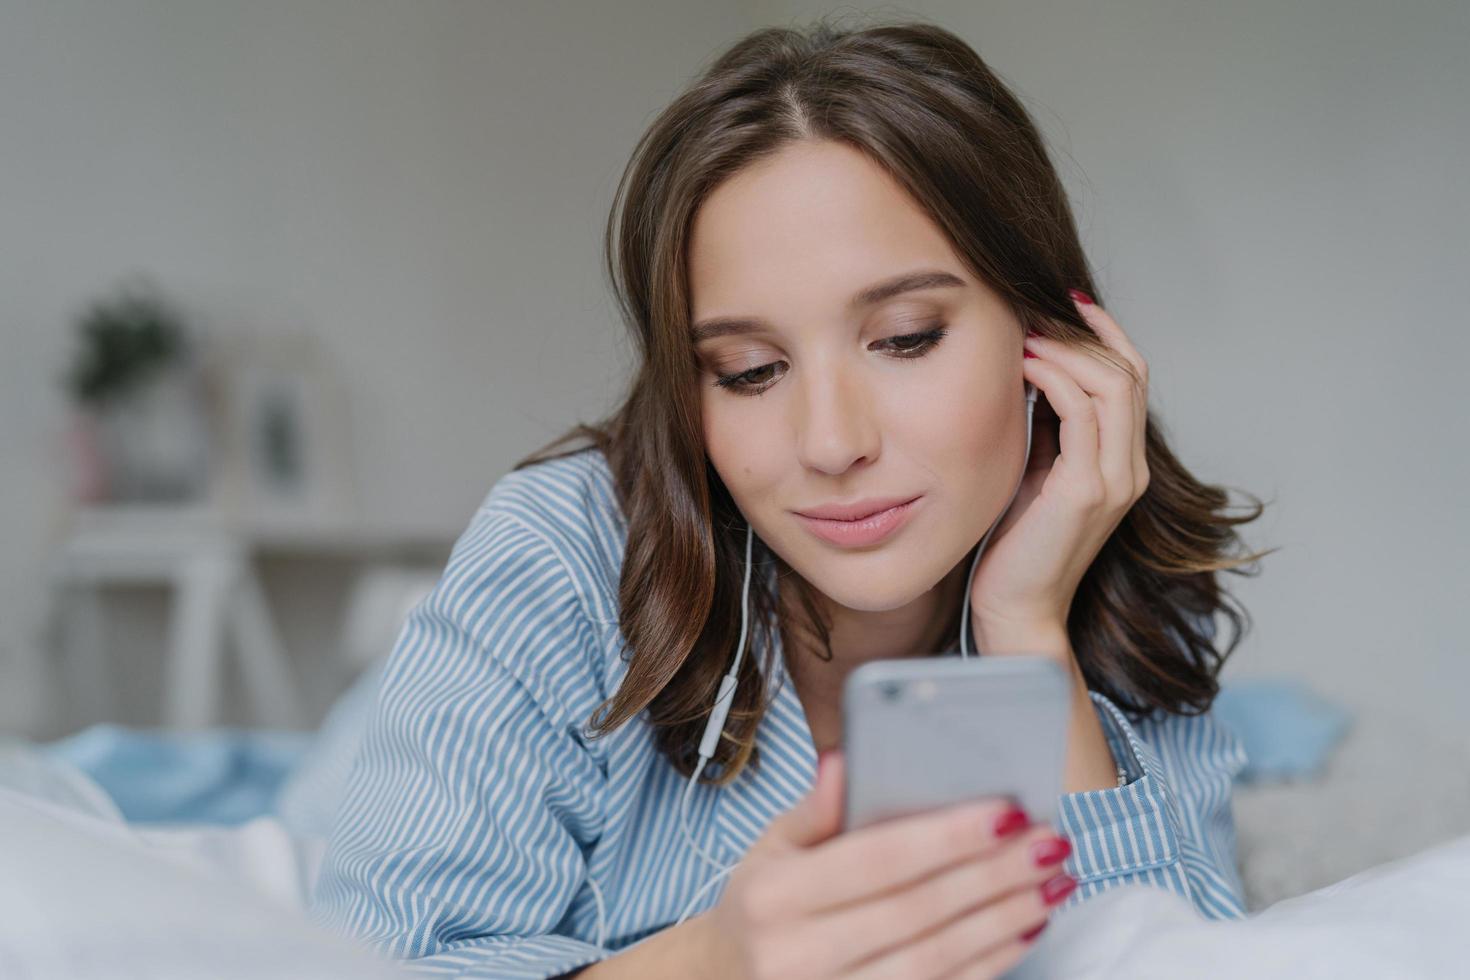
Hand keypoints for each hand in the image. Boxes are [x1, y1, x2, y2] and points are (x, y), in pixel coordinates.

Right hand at [697, 751, 1075, 979]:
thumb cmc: (764, 905)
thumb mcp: (770, 848)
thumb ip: (814, 809)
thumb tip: (845, 762)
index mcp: (772, 896)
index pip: (876, 860)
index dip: (947, 837)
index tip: (1008, 811)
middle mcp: (795, 957)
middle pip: (917, 911)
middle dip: (992, 874)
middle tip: (1050, 842)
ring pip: (935, 961)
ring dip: (1004, 920)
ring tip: (1052, 882)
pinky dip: (989, 961)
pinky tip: (1024, 927)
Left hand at [967, 290, 1151, 654]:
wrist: (1016, 611)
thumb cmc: (1014, 545)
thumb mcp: (1033, 472)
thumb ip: (1044, 428)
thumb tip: (1027, 369)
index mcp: (1121, 463)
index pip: (1131, 378)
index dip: (1104, 334)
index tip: (1063, 303)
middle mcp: (1129, 468)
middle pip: (1129, 371)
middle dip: (1084, 332)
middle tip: (1036, 308)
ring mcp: (1113, 480)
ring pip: (1112, 385)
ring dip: (1066, 349)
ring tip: (1024, 332)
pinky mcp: (1086, 492)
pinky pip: (1081, 414)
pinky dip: (1053, 378)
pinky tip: (1021, 366)